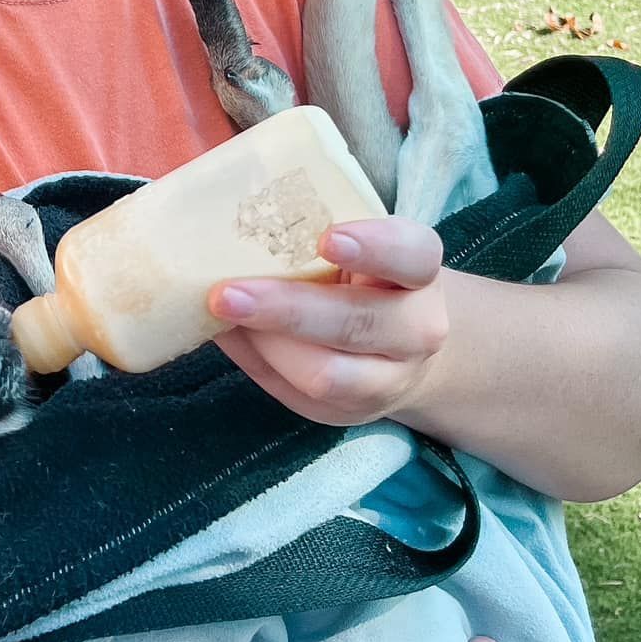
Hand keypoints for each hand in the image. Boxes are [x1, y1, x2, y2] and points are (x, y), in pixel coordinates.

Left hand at [207, 217, 449, 428]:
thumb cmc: (365, 278)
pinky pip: (294, 393)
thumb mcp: (357, 247)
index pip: (412, 255)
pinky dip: (256, 361)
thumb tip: (227, 229)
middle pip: (356, 323)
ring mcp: (388, 380)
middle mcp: (416, 329)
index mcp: (419, 271)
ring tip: (221, 315)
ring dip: (264, 343)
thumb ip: (311, 234)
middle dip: (286, 310)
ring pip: (324, 374)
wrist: (403, 348)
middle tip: (227, 294)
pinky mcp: (351, 412)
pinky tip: (230, 335)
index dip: (373, 247)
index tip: (326, 238)